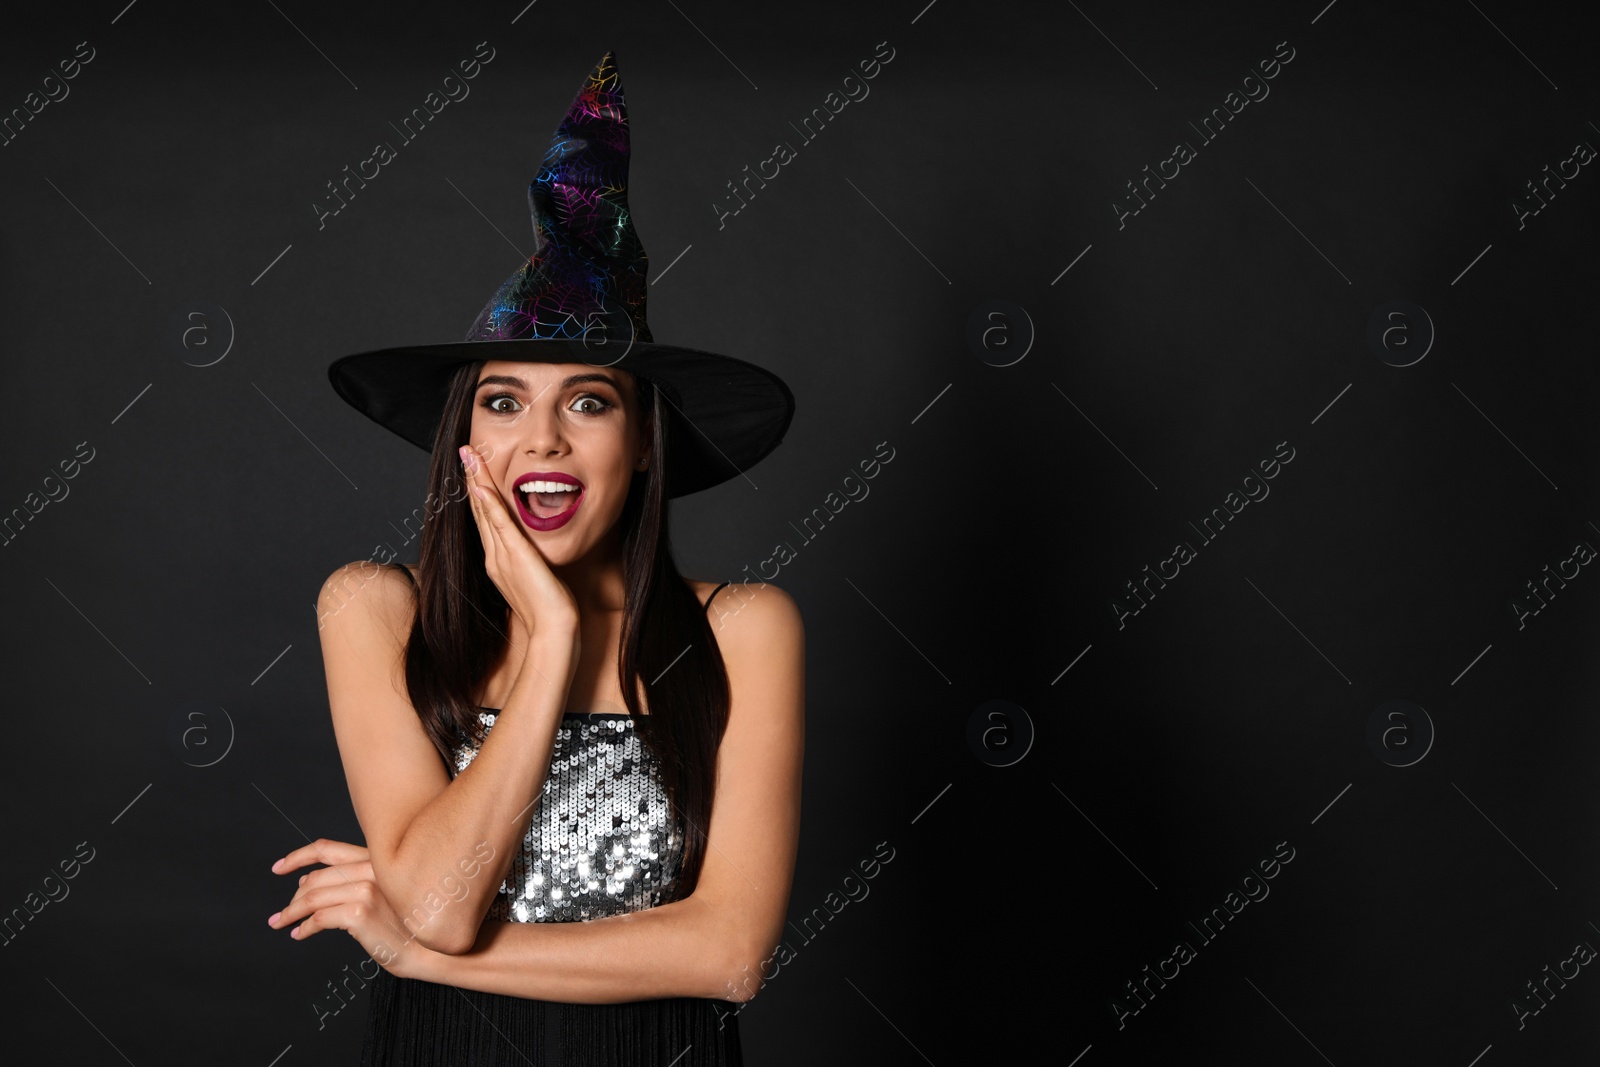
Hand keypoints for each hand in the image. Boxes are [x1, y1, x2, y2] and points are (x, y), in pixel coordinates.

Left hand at [268, 838, 416, 976]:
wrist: (430, 950)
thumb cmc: (406, 925)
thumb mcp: (383, 893)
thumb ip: (350, 882)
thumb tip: (306, 883)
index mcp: (375, 860)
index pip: (327, 849)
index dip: (298, 856)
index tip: (278, 867)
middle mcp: (371, 869)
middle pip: (315, 878)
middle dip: (293, 897)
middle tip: (282, 914)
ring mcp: (366, 889)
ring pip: (312, 898)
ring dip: (291, 913)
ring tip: (282, 923)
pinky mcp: (360, 912)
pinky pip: (319, 918)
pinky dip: (304, 928)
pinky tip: (300, 934)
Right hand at [461, 444, 580, 642]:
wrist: (552, 630)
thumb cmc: (548, 610)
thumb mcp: (535, 579)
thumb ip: (528, 562)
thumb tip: (530, 554)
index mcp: (499, 561)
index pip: (486, 520)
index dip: (478, 493)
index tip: (474, 470)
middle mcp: (495, 556)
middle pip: (480, 511)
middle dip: (472, 479)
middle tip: (465, 452)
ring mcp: (502, 557)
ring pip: (485, 512)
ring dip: (476, 482)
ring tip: (469, 456)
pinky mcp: (515, 558)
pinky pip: (499, 527)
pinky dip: (489, 506)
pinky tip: (482, 487)